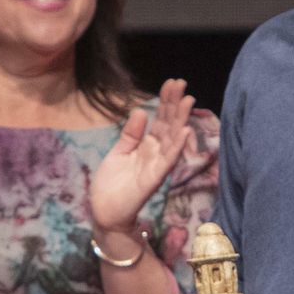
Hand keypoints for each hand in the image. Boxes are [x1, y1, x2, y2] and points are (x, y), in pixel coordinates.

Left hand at [89, 79, 196, 236]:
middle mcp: (156, 153)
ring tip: (188, 101)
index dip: (166, 101)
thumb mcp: (119, 152)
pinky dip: (177, 146)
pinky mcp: (153, 179)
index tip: (171, 82)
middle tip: (182, 83)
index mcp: (147, 146)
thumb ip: (131, 134)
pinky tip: (184, 131)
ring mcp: (157, 165)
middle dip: (175, 104)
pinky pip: (168, 161)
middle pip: (169, 125)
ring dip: (181, 120)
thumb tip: (142, 110)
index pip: (160, 119)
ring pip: (172, 139)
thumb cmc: (112, 184)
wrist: (105, 211)